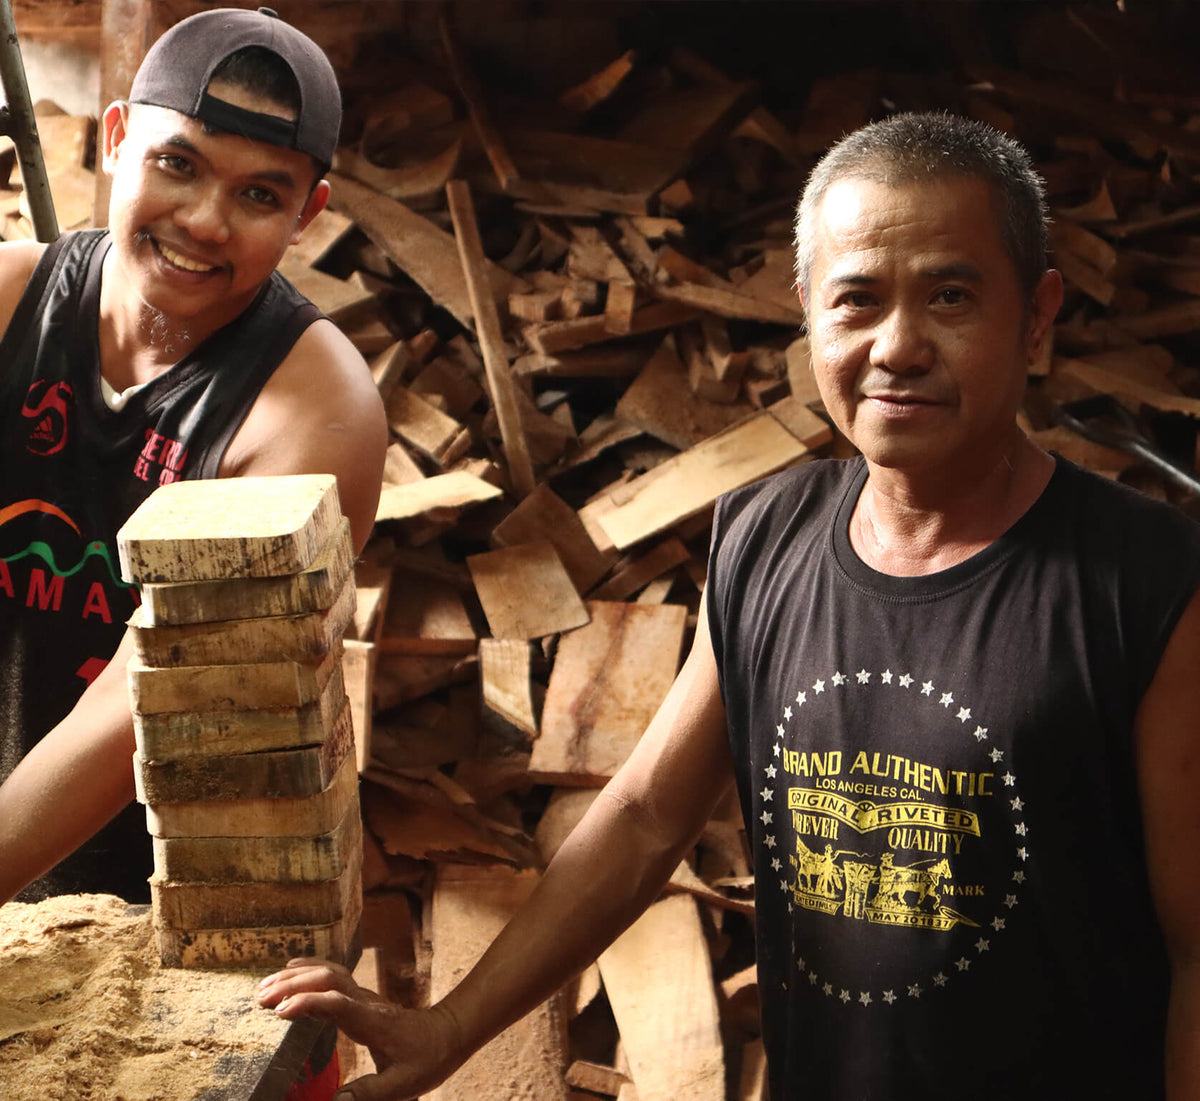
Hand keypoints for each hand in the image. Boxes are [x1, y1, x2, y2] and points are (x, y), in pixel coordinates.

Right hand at [257, 958, 465, 1100]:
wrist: (448, 1034)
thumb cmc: (427, 1059)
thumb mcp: (403, 1085)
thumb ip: (368, 1094)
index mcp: (373, 1022)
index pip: (337, 1003)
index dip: (308, 1003)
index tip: (279, 1012)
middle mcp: (365, 1002)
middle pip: (328, 979)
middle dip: (293, 984)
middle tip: (260, 998)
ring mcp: (363, 996)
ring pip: (329, 971)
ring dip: (297, 975)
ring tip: (264, 986)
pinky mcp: (360, 996)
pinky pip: (332, 974)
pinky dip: (309, 969)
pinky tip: (291, 970)